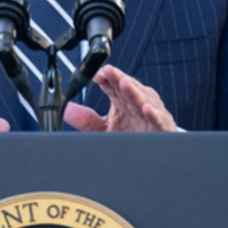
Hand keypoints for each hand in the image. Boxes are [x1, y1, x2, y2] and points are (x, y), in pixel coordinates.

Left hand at [62, 65, 176, 131]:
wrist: (150, 155)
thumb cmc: (131, 136)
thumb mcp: (102, 128)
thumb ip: (84, 118)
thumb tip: (65, 109)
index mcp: (122, 100)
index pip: (112, 84)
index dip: (104, 77)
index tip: (95, 75)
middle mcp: (137, 103)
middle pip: (128, 87)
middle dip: (118, 78)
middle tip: (108, 71)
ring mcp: (150, 114)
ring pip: (144, 99)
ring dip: (135, 91)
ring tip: (125, 84)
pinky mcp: (162, 128)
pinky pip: (159, 120)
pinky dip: (154, 114)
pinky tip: (147, 109)